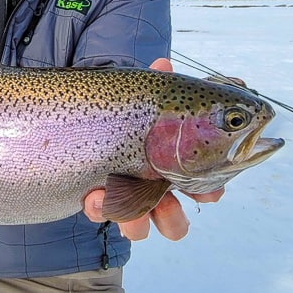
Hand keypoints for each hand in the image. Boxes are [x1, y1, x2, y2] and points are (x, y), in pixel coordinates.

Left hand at [82, 57, 225, 240]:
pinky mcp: (98, 200)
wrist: (83, 116)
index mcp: (172, 167)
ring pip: (140, 229)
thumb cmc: (125, 109)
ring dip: (137, 222)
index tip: (209, 192)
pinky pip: (102, 213)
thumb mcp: (142, 96)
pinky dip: (100, 207)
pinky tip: (94, 194)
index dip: (208, 192)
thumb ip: (155, 84)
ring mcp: (124, 198)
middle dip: (173, 219)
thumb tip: (164, 63)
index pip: (199, 186)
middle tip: (168, 205)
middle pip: (173, 220)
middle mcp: (151, 189)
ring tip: (131, 210)